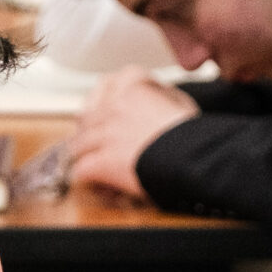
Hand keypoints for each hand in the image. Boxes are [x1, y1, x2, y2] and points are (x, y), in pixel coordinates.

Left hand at [69, 70, 200, 198]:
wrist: (192, 158)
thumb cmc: (194, 136)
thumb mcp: (182, 103)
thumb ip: (163, 95)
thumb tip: (159, 95)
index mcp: (133, 88)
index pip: (108, 85)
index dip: (105, 100)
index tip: (110, 110)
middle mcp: (114, 107)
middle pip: (86, 117)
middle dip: (90, 132)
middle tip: (98, 144)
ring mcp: (105, 134)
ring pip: (78, 144)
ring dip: (87, 156)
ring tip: (98, 167)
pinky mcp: (102, 162)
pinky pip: (82, 170)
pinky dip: (91, 179)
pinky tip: (104, 186)